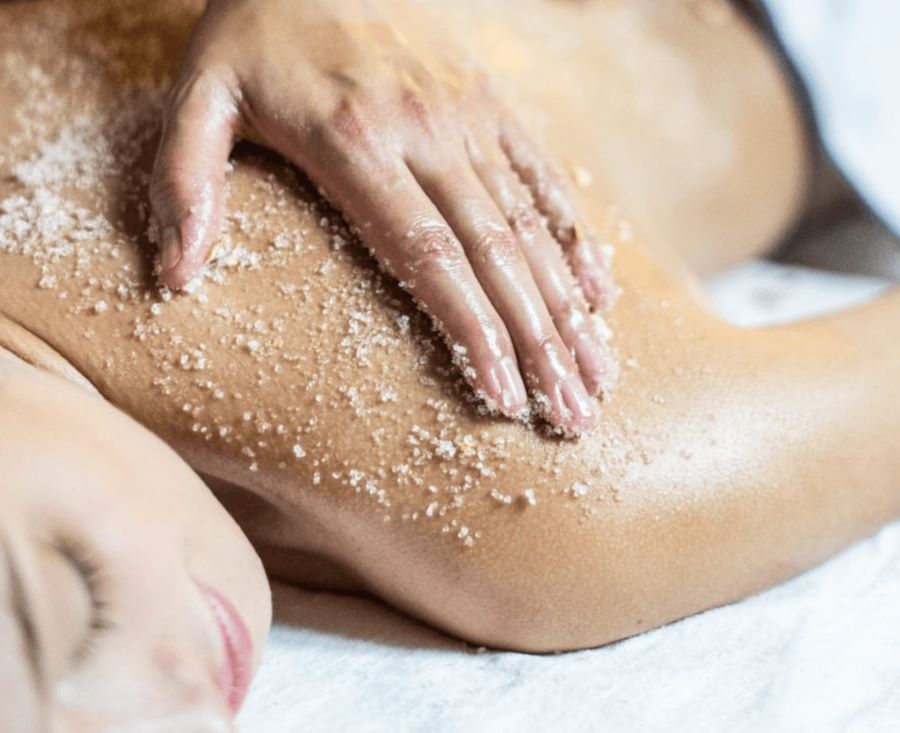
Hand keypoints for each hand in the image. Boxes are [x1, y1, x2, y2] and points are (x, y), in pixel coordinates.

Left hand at [150, 0, 617, 434]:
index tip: (505, 398)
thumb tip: (174, 276)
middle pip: (497, 257)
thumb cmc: (253, 32)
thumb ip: (186, 180)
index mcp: (356, 145)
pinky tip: (600, 296)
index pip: (430, 257)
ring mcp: (470, 118)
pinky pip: (545, 177)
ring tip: (598, 375)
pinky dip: (576, 240)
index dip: (473, 331)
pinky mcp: (491, 103)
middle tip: (573, 414)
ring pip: (533, 228)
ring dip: (570, 309)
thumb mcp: (199, 95)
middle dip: (540, 343)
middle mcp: (429, 135)